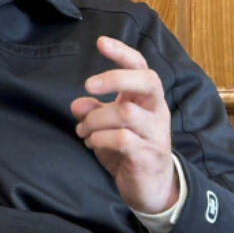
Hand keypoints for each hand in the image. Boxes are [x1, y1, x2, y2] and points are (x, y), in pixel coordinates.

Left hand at [70, 36, 177, 213]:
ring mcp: (155, 133)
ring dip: (96, 120)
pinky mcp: (148, 155)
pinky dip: (100, 139)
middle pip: (147, 81)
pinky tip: (92, 144)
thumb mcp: (108, 129)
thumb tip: (77, 103)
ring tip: (83, 131)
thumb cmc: (129, 152)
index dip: (122, 53)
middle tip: (89, 85)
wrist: (151, 190)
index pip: (141, 68)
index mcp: (146, 100)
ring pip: (126, 113)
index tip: (100, 42)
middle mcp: (156, 112)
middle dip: (115, 78)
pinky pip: (122, 139)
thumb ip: (94, 113)